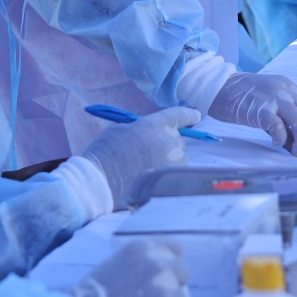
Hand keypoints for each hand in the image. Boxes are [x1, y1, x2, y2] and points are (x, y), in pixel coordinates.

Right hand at [70, 240, 191, 296]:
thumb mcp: (115, 265)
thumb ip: (141, 264)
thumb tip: (162, 272)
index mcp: (143, 249)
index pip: (175, 249)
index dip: (168, 263)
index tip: (162, 275)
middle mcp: (158, 268)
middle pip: (182, 272)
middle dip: (171, 285)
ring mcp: (165, 296)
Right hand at [78, 107, 195, 206]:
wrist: (101, 182)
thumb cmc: (106, 153)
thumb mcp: (122, 130)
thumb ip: (141, 129)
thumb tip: (151, 134)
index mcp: (156, 124)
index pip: (180, 115)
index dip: (189, 115)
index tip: (196, 116)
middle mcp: (170, 141)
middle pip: (177, 140)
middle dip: (167, 145)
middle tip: (148, 155)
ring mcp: (174, 162)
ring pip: (177, 160)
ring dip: (167, 162)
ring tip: (145, 171)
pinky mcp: (173, 180)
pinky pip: (175, 175)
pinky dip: (165, 178)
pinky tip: (149, 181)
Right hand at [208, 72, 296, 155]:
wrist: (218, 88)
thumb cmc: (243, 98)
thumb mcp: (269, 104)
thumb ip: (284, 120)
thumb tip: (296, 145)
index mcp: (290, 87)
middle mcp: (286, 90)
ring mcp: (273, 97)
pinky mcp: (259, 108)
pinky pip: (278, 125)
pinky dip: (282, 137)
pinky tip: (276, 142)